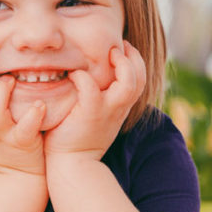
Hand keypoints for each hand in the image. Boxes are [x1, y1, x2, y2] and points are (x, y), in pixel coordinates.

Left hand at [44, 41, 146, 161]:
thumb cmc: (76, 139)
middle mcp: (118, 108)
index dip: (135, 61)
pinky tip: (73, 75)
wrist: (71, 165)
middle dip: (133, 57)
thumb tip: (88, 78)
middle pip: (140, 78)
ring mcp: (106, 111)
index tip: (122, 49)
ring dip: (121, 64)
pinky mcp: (90, 114)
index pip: (139, 80)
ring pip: (128, 83)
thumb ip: (98, 99)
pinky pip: (90, 87)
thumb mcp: (94, 117)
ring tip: (108, 53)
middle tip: (119, 45)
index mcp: (120, 108)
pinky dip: (83, 77)